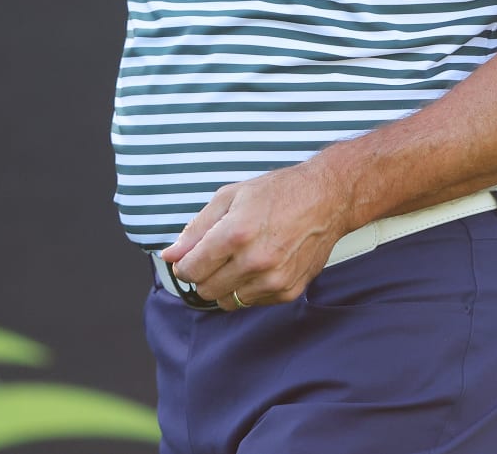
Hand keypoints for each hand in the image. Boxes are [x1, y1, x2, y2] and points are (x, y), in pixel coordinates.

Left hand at [160, 159, 352, 310]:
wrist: (325, 199)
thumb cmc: (277, 193)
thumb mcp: (229, 197)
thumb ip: (196, 229)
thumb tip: (170, 255)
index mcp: (236, 234)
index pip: (191, 269)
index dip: (183, 265)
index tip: (187, 259)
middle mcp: (255, 261)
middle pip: (206, 289)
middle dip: (202, 274)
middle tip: (213, 256)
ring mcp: (274, 280)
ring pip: (227, 301)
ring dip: (224, 284)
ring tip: (237, 259)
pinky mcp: (288, 291)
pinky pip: (252, 303)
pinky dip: (247, 289)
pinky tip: (257, 266)